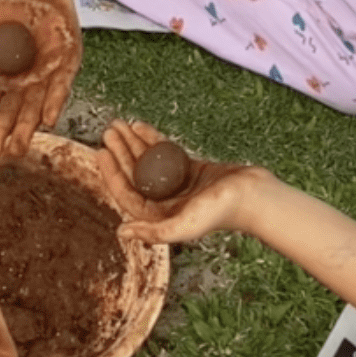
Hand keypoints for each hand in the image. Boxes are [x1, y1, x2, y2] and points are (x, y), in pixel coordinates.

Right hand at [0, 0, 81, 158]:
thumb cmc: (2, 8)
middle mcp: (18, 84)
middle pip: (9, 113)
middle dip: (1, 133)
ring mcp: (43, 77)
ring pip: (34, 108)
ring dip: (26, 129)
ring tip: (17, 148)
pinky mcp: (66, 67)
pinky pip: (60, 88)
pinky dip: (54, 102)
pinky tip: (47, 119)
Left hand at [97, 119, 253, 242]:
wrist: (254, 196)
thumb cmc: (221, 213)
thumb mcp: (185, 226)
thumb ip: (154, 232)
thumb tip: (121, 232)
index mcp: (158, 217)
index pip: (127, 194)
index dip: (111, 173)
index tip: (102, 151)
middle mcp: (164, 202)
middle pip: (134, 174)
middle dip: (120, 152)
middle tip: (109, 130)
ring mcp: (176, 184)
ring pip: (148, 161)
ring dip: (133, 143)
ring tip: (119, 124)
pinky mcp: (189, 169)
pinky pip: (165, 152)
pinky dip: (152, 139)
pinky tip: (140, 126)